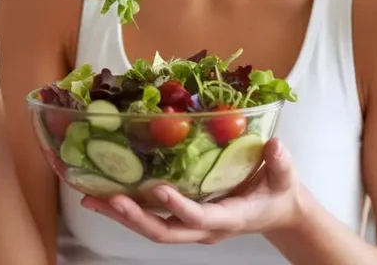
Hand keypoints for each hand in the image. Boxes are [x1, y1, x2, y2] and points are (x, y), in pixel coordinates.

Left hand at [81, 138, 306, 244]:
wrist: (277, 211)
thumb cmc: (279, 192)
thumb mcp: (285, 178)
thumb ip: (281, 164)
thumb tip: (275, 145)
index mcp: (230, 218)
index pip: (201, 218)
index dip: (179, 207)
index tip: (159, 190)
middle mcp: (205, 227)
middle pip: (165, 231)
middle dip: (135, 218)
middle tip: (110, 200)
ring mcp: (192, 225)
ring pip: (152, 227)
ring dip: (122, 215)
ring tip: (92, 200)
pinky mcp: (181, 217)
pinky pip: (151, 217)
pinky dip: (126, 209)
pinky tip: (104, 195)